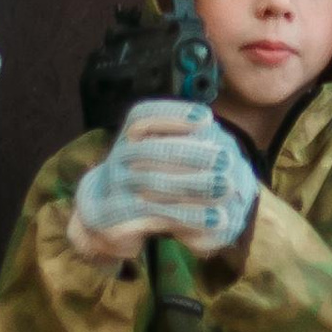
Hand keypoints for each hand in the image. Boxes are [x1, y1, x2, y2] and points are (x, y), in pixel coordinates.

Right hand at [71, 100, 258, 255]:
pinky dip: (188, 215)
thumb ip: (181, 144)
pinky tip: (214, 218)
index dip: (173, 114)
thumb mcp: (158, 156)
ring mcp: (115, 187)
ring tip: (226, 187)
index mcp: (128, 136)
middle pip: (151, 150)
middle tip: (226, 158)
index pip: (143, 116)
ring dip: (194, 184)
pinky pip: (155, 214)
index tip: (207, 118)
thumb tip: (217, 137)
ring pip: (153, 182)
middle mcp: (117, 157)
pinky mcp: (117, 216)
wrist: (106, 217)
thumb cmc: (143, 179)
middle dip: (192, 153)